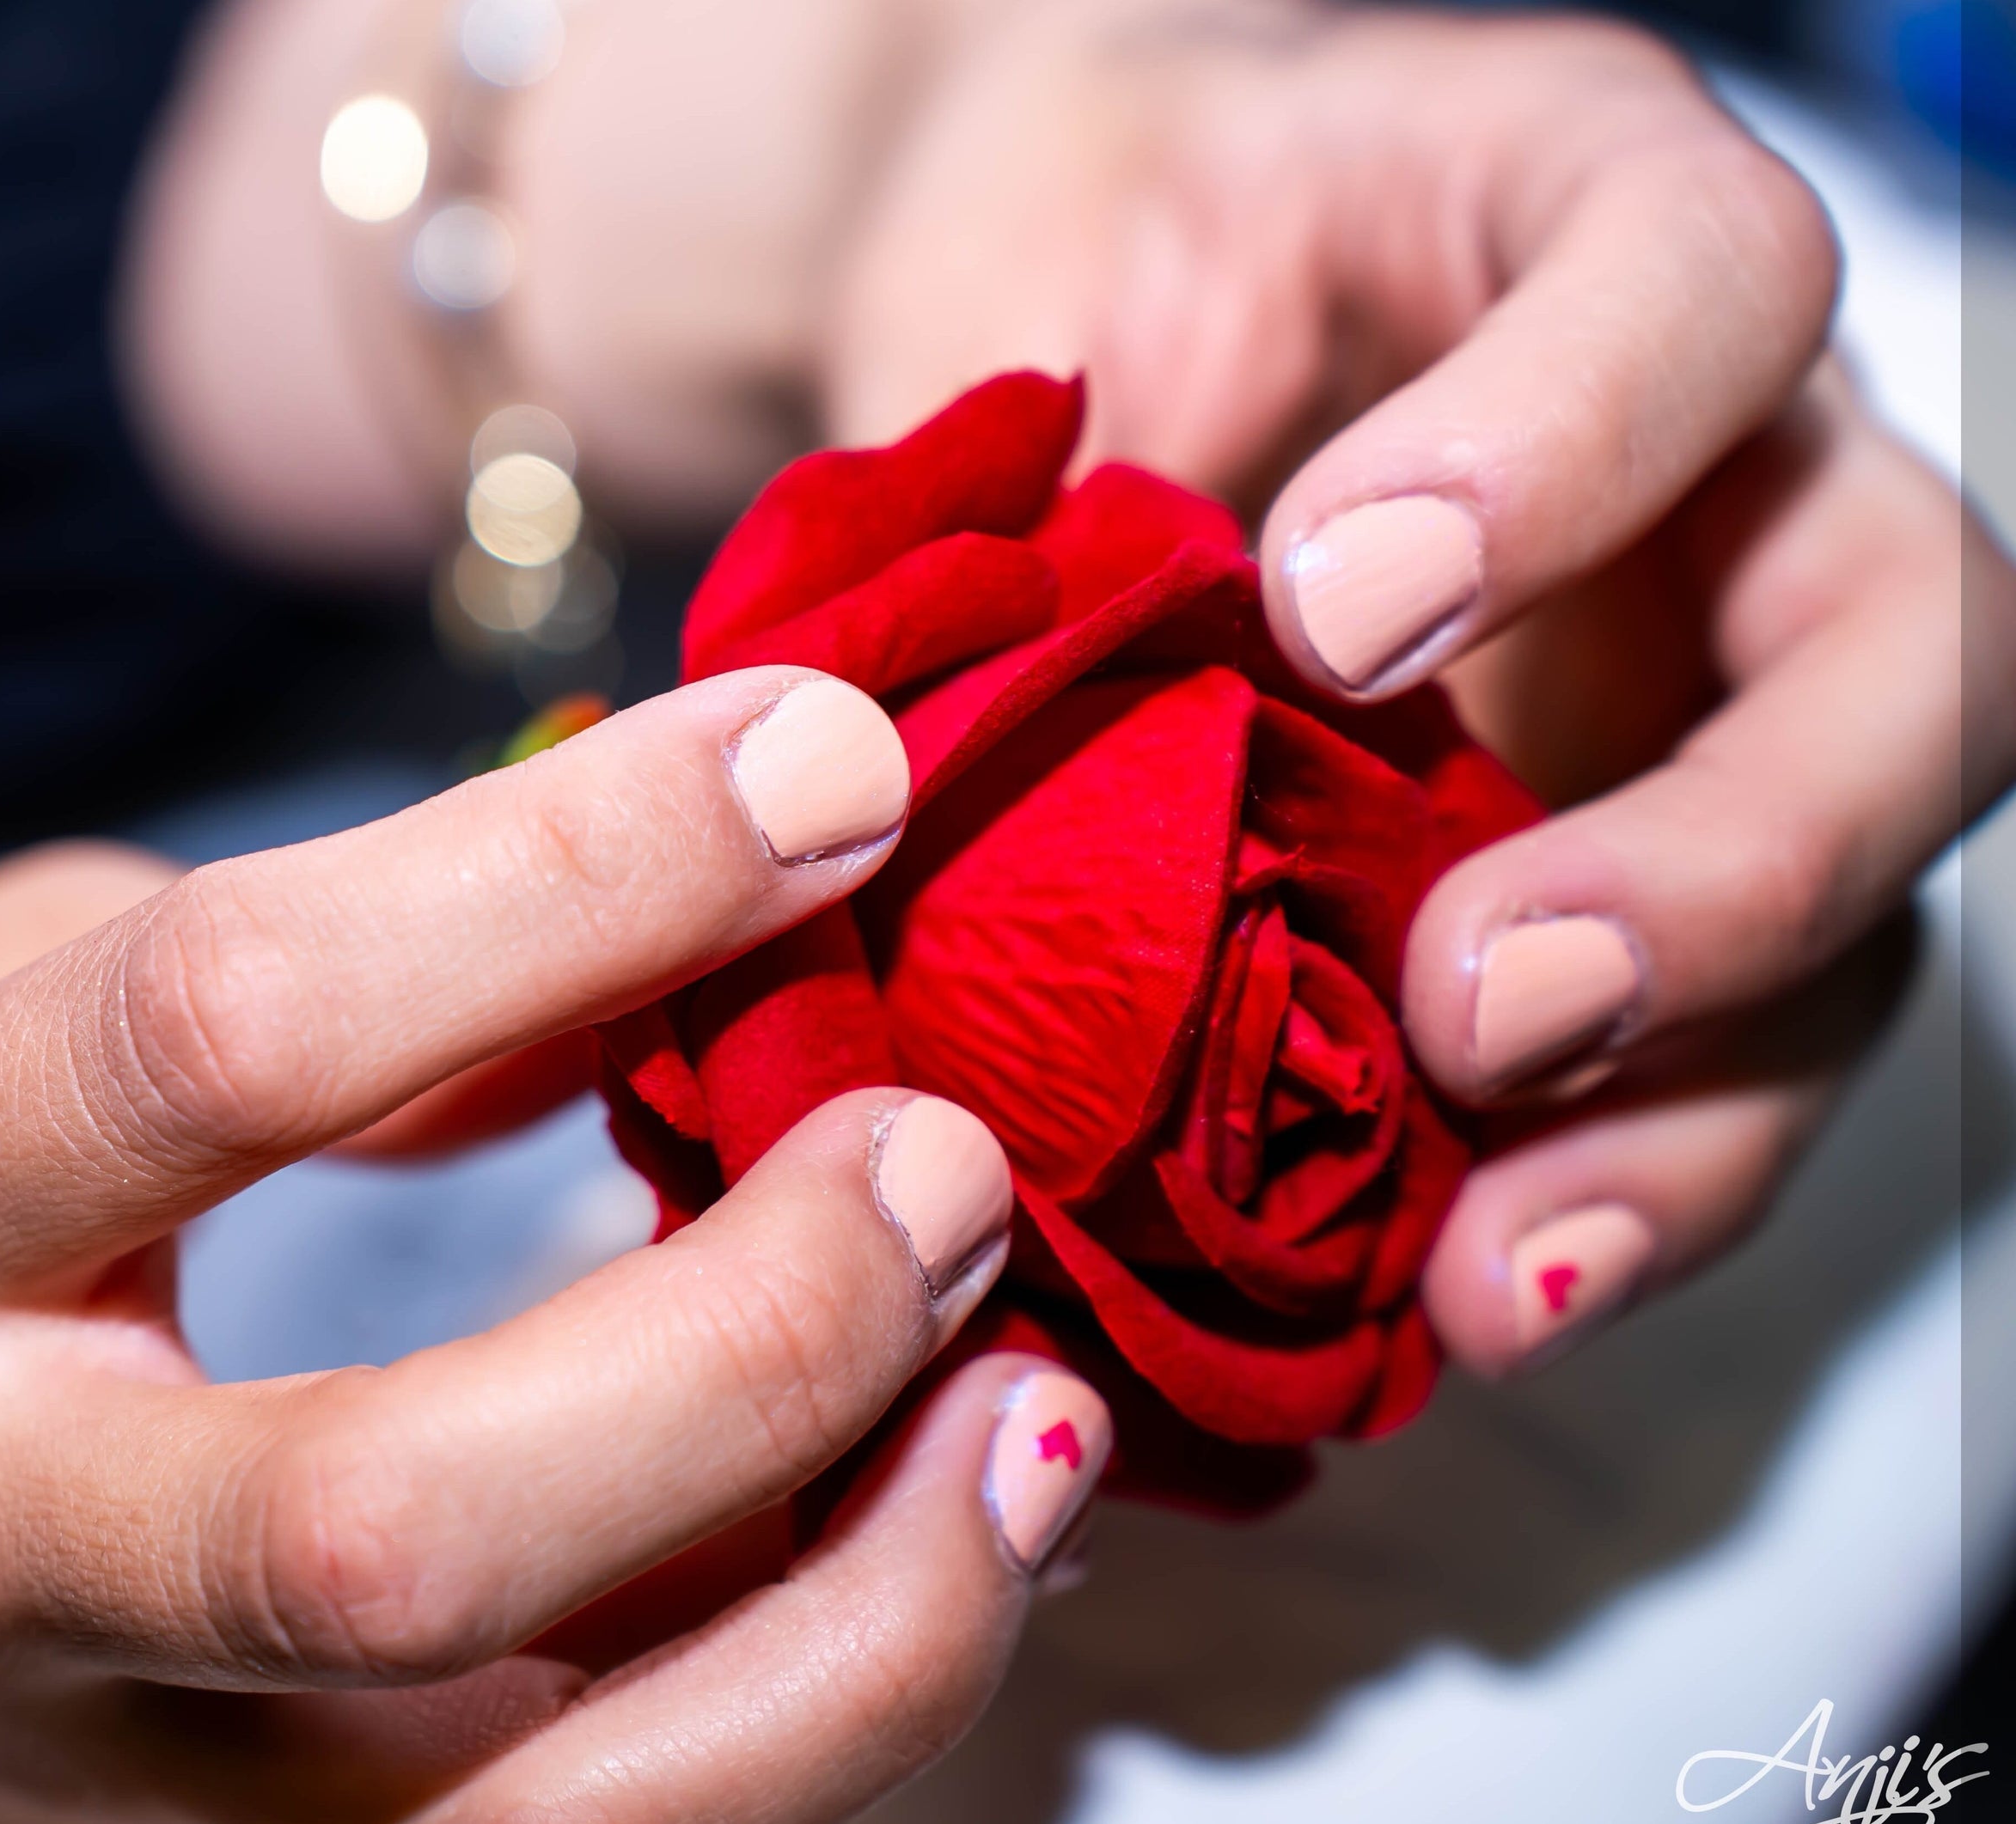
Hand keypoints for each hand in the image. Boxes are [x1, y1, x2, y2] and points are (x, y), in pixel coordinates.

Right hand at [0, 672, 1102, 1821]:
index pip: (221, 1038)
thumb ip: (280, 974)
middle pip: (392, 1526)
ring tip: (1036, 1409)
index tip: (822, 758)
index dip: (567, 880)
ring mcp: (92, 1806)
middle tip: (944, 1155)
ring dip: (866, 1623)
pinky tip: (923, 1562)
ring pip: (542, 1821)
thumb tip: (686, 933)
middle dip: (753, 1340)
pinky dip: (804, 1732)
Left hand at [821, 0, 2014, 1372]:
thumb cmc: (1078, 270)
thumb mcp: (1020, 292)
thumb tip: (852, 776)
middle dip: (1729, 862)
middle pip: (1909, 654)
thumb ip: (1003, 480)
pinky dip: (1594, 1207)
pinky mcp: (1641, 902)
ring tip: (1488, 1273)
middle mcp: (1730, 475)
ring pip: (1859, 921)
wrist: (1081, 327)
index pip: (1704, 282)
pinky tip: (1447, 1311)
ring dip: (1691, 1122)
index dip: (1571, 449)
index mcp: (1588, 232)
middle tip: (1478, 1002)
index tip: (1333, 605)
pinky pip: (1705, 1078)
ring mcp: (1712, 709)